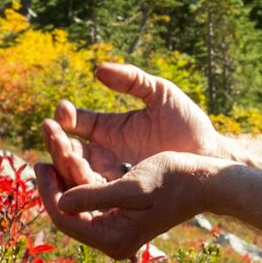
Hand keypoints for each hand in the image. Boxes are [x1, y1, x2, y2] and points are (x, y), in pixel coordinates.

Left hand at [35, 127, 229, 260]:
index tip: (40, 162)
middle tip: (42, 154)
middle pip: (68, 209)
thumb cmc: (174, 181)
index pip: (65, 219)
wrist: (205, 182)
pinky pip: (90, 194)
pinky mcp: (121, 211)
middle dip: (55, 179)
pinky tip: (74, 154)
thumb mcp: (133, 187)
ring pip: (77, 199)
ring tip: (55, 147)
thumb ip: (94, 196)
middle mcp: (111, 237)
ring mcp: (115, 225)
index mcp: (112, 238)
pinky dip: (80, 175)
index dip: (47, 191)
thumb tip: (60, 203)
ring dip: (66, 173)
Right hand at [43, 60, 223, 184]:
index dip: (66, 117)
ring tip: (64, 152)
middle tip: (51, 132)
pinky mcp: (122, 192)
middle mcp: (105, 151)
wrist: (210, 154)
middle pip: (69, 149)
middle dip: (57, 141)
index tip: (63, 111)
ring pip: (78, 172)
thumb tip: (98, 70)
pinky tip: (77, 179)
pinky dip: (84, 187)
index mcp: (109, 128)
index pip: (76, 122)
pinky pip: (97, 192)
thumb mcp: (160, 93)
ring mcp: (112, 173)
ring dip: (66, 163)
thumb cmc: (187, 122)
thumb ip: (132, 79)